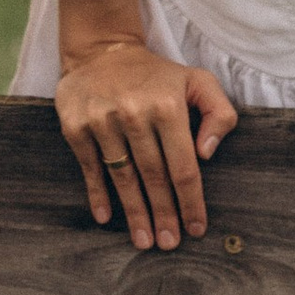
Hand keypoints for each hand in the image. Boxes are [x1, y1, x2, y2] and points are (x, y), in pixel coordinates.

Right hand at [54, 35, 239, 252]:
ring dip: (135, 213)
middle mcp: (134, 114)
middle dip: (164, 215)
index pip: (183, 166)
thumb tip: (207, 153)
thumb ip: (219, 113)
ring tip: (144, 241)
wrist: (102, 51)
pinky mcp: (76, 126)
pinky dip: (98, 194)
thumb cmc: (157, 75)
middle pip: (153, 177)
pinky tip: (106, 217)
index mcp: (168, 106)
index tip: (196, 228)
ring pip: (123, 177)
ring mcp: (102, 121)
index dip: (191, 201)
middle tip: (169, 244)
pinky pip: (90, 167)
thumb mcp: (198, 81)